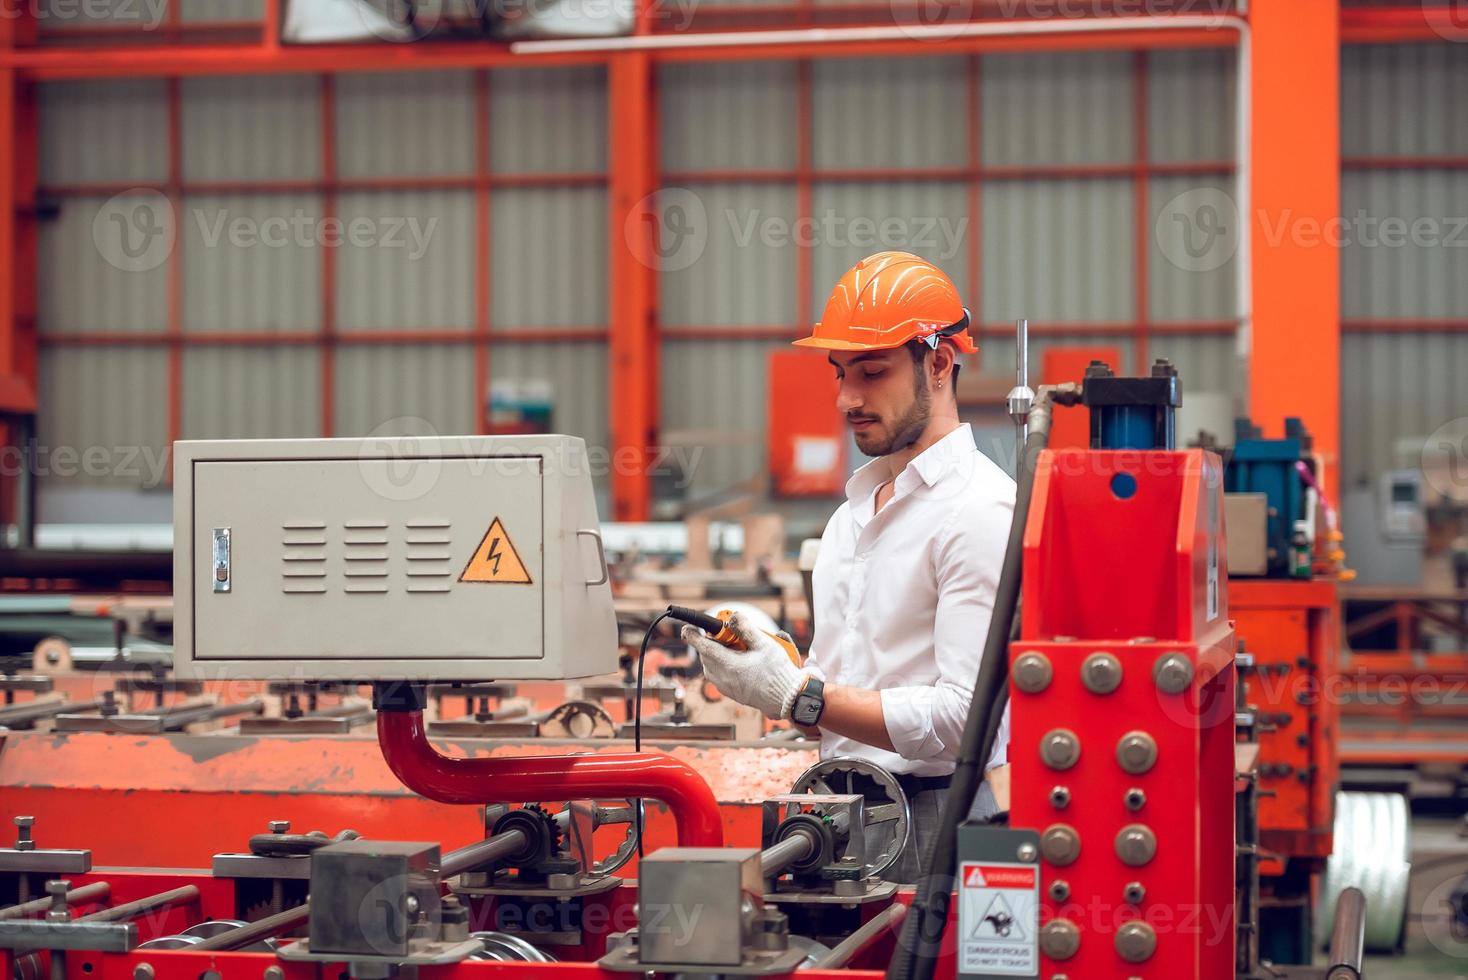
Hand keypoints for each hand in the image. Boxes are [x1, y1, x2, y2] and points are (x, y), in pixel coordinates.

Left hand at [681, 612, 807, 720]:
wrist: (787, 699)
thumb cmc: (777, 671)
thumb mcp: (765, 643)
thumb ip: (746, 628)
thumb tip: (733, 617)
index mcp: (729, 665)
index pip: (702, 646)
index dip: (692, 635)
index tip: (687, 628)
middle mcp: (722, 678)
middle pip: (707, 654)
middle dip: (712, 641)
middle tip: (729, 634)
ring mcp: (725, 687)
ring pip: (712, 665)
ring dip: (718, 654)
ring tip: (738, 648)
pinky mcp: (731, 693)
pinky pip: (719, 675)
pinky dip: (724, 665)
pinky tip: (742, 661)